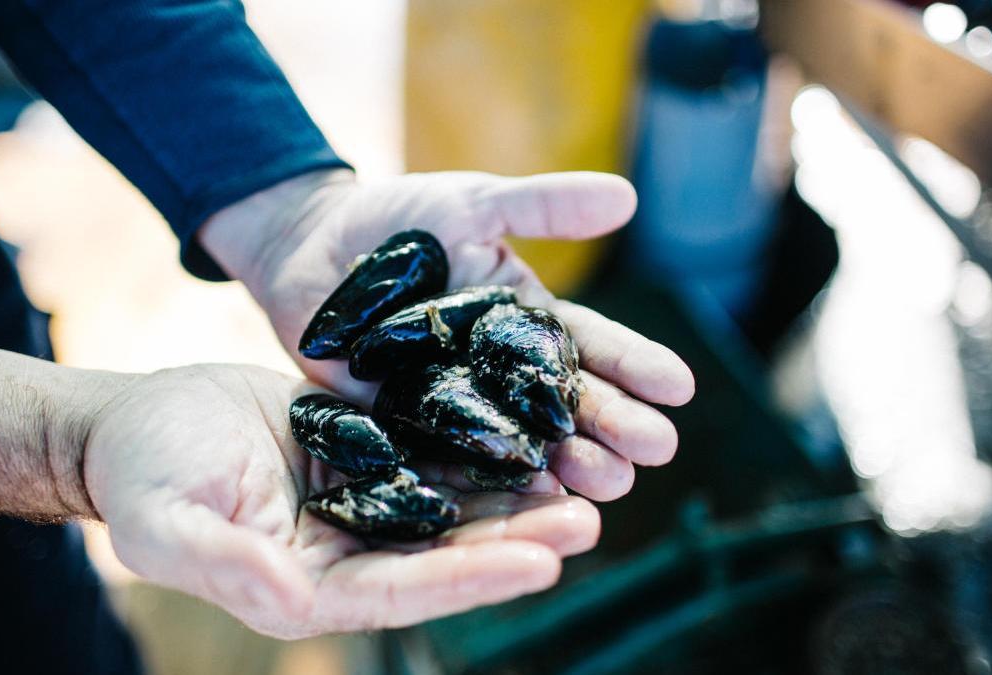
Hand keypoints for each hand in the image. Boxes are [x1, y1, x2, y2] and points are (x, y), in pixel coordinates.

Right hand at [0, 344, 598, 638]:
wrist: (136, 420)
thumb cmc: (141, 476)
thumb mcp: (166, 523)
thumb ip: (224, 563)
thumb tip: (289, 603)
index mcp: (309, 585)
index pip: (405, 591)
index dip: (472, 579)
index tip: (540, 565)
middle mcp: (350, 549)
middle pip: (446, 551)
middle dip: (516, 538)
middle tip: (588, 521)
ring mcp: (363, 498)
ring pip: (451, 501)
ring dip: (514, 494)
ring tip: (582, 479)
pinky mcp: (366, 448)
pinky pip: (432, 446)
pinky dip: (478, 442)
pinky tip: (530, 428)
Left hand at [201, 169, 695, 500]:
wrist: (309, 243)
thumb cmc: (398, 217)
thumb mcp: (473, 203)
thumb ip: (542, 206)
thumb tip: (629, 197)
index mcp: (528, 321)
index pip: (593, 347)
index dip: (636, 365)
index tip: (682, 387)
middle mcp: (502, 372)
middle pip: (568, 405)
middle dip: (616, 426)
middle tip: (659, 450)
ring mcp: (458, 404)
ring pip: (523, 442)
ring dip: (570, 466)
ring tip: (613, 486)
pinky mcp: (406, 428)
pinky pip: (451, 459)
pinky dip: (489, 481)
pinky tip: (528, 503)